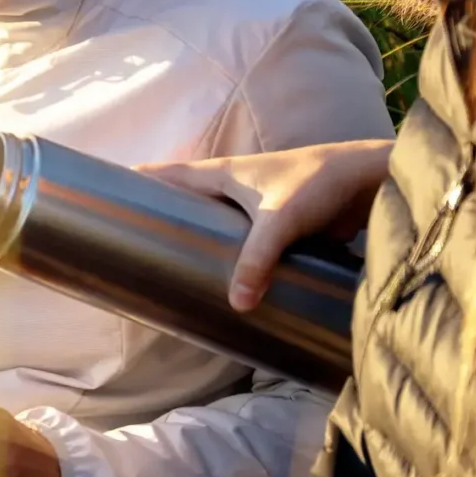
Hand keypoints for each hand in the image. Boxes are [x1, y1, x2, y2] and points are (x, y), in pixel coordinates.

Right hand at [139, 139, 393, 309]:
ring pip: (219, 222)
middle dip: (165, 215)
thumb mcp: (280, 222)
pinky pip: (246, 240)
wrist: (367, 180)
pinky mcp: (282, 222)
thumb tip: (237, 303)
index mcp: (225, 172)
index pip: (172, 174)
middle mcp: (239, 184)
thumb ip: (256, 261)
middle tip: (137, 240)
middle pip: (189, 199)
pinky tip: (229, 277)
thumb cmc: (319, 183)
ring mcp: (260, 203)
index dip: (142, 181)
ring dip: (200, 238)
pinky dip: (232, 253)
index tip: (108, 191)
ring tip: (177, 265)